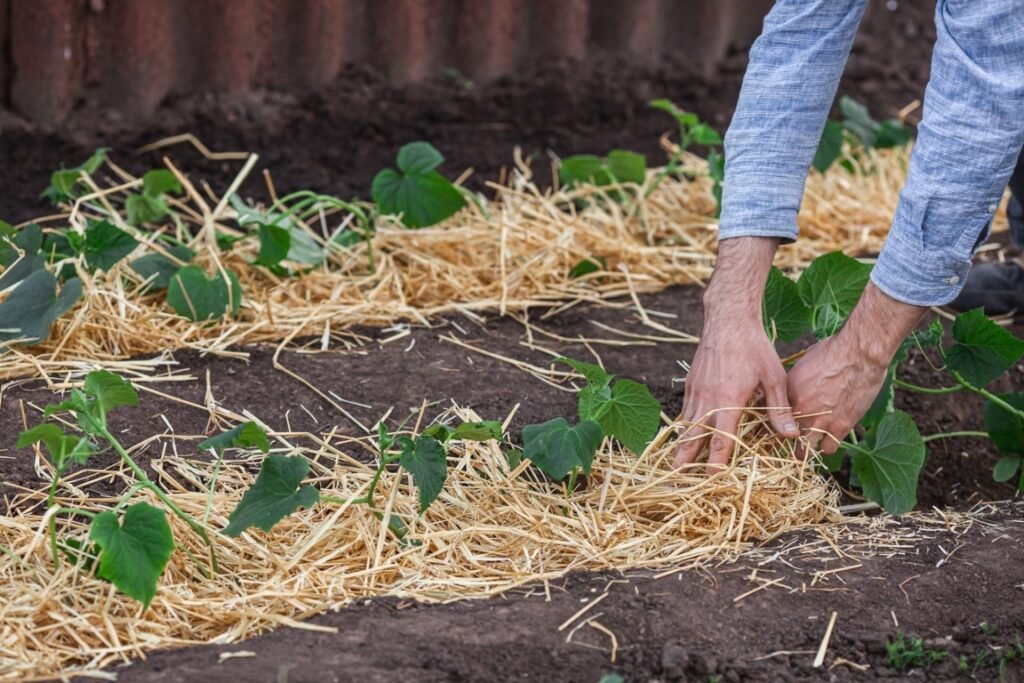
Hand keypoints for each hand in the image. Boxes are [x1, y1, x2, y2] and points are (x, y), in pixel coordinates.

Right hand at [674, 237, 798, 469]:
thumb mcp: (774, 378)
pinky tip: (684, 434)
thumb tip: (790, 436)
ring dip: (681, 446)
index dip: (716, 463)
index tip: (712, 480)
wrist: (727, 319)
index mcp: (728, 401)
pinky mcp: (691, 383)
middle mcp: (707, 400)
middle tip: (676, 480)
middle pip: (693, 438)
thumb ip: (779, 409)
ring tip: (675, 464)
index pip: (721, 440)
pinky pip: (685, 410)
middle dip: (685, 460)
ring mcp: (696, 391)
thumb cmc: (754, 347)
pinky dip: (683, 425)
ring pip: (686, 425)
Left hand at [787, 282, 925, 454]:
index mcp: (786, 393)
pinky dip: (826, 446)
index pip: (770, 416)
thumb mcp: (803, 364)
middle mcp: (800, 410)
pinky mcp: (840, 427)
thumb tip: (792, 388)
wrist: (859, 355)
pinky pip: (828, 449)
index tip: (773, 427)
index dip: (771, 423)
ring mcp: (819, 421)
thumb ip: (794, 382)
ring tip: (806, 447)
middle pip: (783, 437)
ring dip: (804, 449)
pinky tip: (827, 441)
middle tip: (790, 440)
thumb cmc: (832, 351)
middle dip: (785, 440)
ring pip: (804, 450)